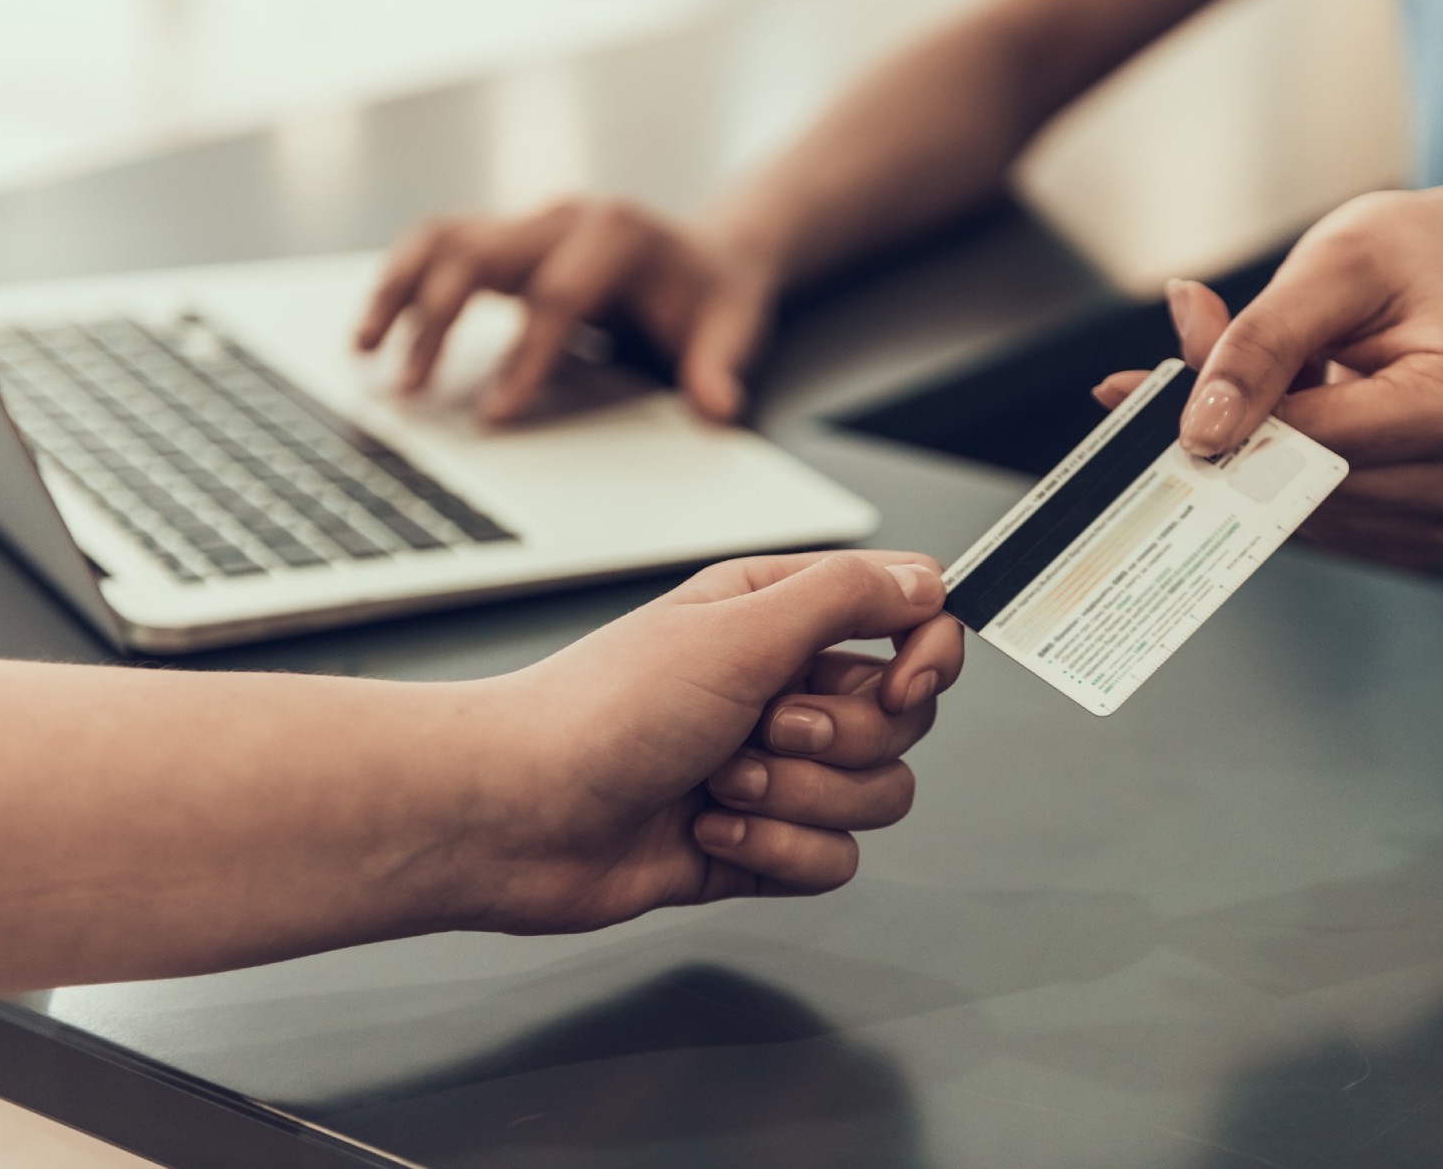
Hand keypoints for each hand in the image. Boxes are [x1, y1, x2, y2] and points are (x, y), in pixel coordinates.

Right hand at [357, 199, 777, 422]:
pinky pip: (438, 246)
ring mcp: (529, 221)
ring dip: (398, 290)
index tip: (497, 412)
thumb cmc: (715, 295)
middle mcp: (564, 216)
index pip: (558, 294)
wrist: (707, 256)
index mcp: (618, 232)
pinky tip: (374, 328)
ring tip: (364, 349)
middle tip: (412, 388)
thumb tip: (717, 409)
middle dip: (440, 320)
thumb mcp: (733, 329)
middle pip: (480, 255)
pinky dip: (400, 282)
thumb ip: (720, 369)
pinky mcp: (505, 237)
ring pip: (443, 239)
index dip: (526, 355)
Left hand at [457, 551, 962, 934]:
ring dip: (802, 799)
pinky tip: (709, 832)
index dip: (926, 657)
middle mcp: (784, 688)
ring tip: (720, 784)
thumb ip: (846, 597)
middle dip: (840, 740)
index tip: (906, 680)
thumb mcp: (737, 629)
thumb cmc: (600, 710)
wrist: (513, 815)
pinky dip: (778, 851)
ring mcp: (774, 770)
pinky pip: (833, 861)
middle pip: (902, 723)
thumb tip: (928, 581)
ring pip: (876, 798)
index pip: (908, 623)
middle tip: (765, 729)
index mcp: (780, 616)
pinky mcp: (760, 841)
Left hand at [1096, 188, 1442, 569]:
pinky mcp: (1426, 542)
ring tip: (1303, 385)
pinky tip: (1319, 424)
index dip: (1228, 418)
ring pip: (1301, 516)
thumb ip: (1259, 343)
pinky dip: (1291, 479)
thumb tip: (1198, 427)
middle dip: (1245, 434)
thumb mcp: (1331, 265)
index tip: (1150, 394)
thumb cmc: (1410, 259)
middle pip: (1303, 486)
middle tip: (1217, 371)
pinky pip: (1320, 528)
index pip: (1311, 441)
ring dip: (1270, 458)